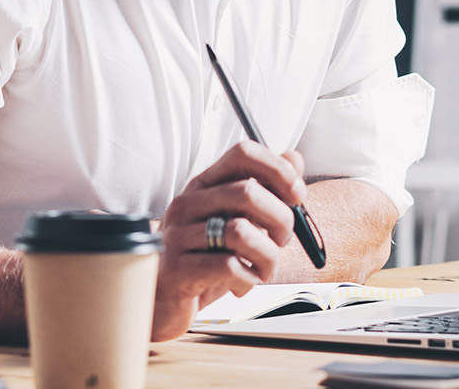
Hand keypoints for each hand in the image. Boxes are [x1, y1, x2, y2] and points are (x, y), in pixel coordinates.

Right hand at [150, 141, 305, 340]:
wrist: (161, 305)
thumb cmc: (204, 261)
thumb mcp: (237, 222)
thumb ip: (266, 190)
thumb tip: (295, 159)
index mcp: (204, 186)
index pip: (243, 153)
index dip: (279, 170)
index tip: (297, 196)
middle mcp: (187, 203)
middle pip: (248, 192)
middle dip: (281, 220)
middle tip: (281, 241)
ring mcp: (177, 235)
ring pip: (242, 232)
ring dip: (268, 257)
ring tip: (262, 270)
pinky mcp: (176, 269)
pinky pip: (228, 267)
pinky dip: (248, 280)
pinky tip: (241, 285)